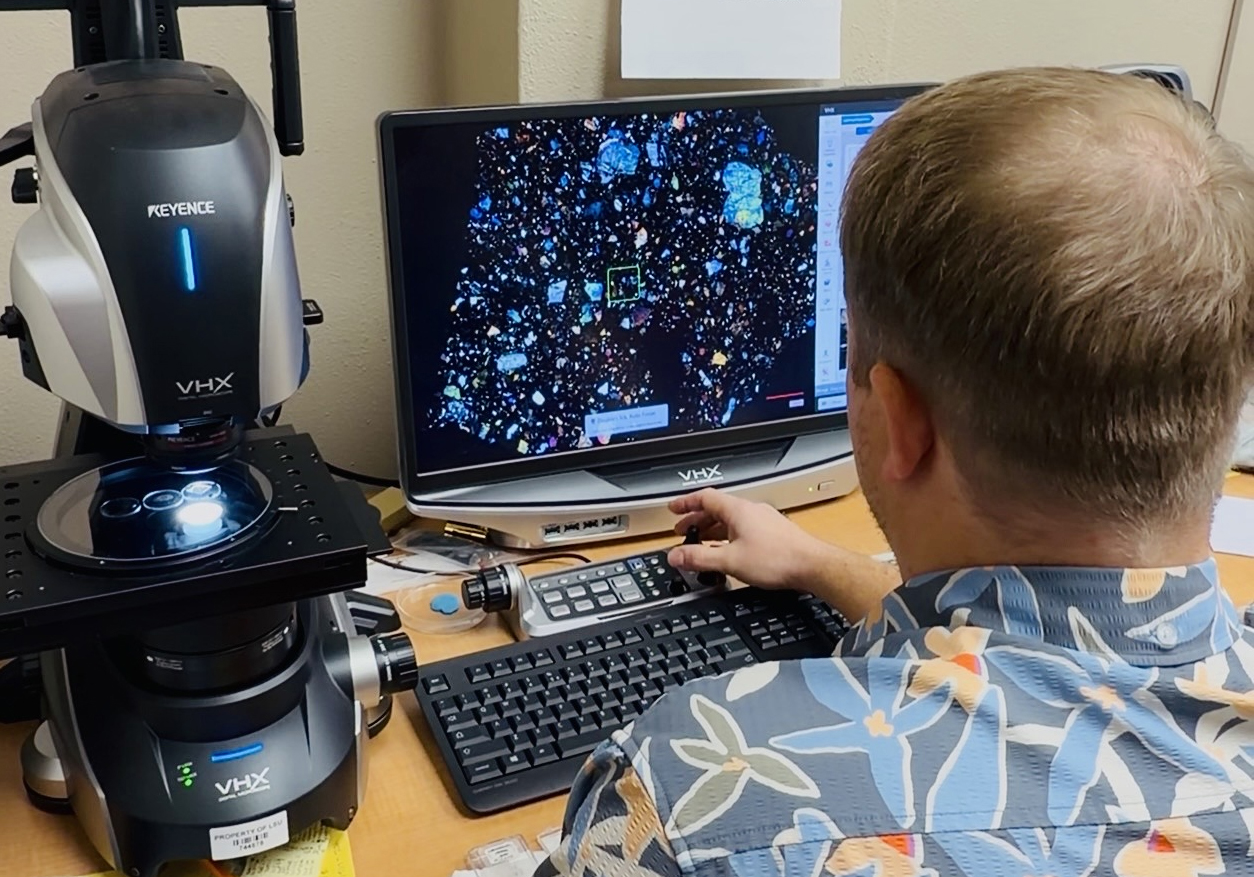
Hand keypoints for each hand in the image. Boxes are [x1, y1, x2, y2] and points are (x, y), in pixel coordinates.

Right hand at [666, 489, 822, 589]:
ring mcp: (763, 520)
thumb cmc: (778, 558)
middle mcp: (751, 510)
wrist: (812, 566)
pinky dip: (728, 536)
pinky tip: (728, 550)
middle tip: (683, 530)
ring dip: (713, 528)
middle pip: (717, 508)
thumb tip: (676, 556)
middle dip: (697, 519)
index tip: (674, 508)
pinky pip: (743, 528)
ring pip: (730, 519)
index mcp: (738, 510)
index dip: (686, 503)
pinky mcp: (772, 532)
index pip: (705, 497)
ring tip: (701, 542)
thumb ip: (699, 558)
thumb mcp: (729, 560)